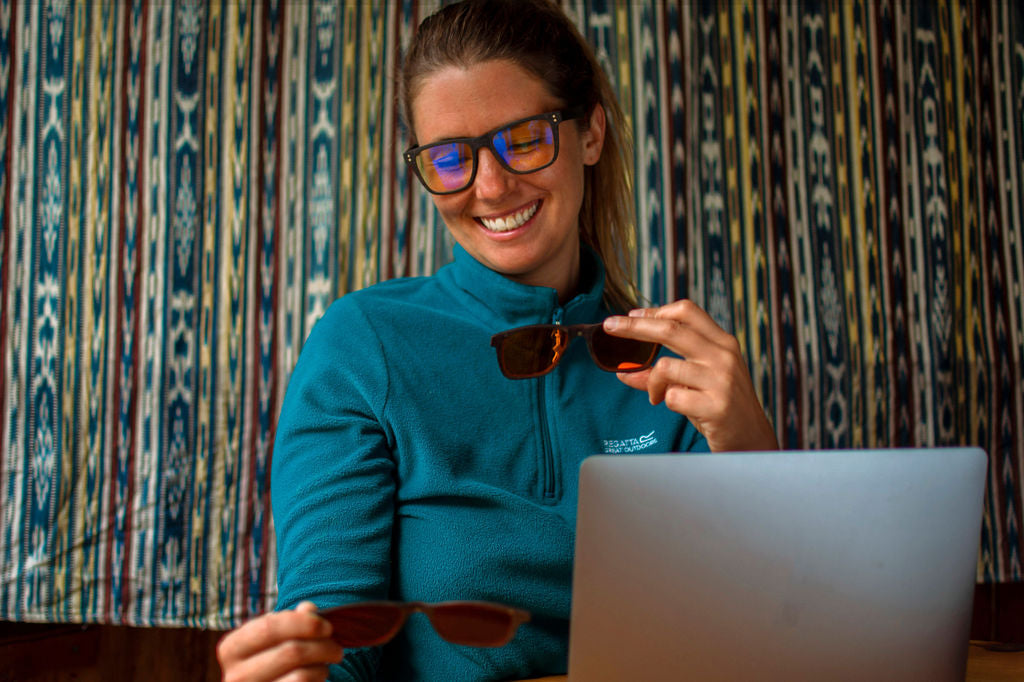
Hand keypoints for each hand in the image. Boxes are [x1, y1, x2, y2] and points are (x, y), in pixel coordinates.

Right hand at [217, 601, 343, 681]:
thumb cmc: (271, 657)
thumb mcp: (274, 637)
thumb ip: (291, 620)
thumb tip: (308, 609)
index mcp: (231, 648)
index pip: (270, 627)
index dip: (303, 623)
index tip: (327, 626)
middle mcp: (236, 675)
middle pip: (291, 652)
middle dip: (322, 646)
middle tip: (336, 648)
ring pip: (301, 675)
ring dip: (322, 666)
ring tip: (327, 662)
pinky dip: (318, 678)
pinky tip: (319, 674)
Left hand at [604, 300, 778, 451]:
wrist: (752, 440)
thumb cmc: (720, 406)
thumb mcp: (696, 382)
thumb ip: (664, 373)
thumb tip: (623, 371)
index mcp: (722, 343)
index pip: (687, 312)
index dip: (656, 311)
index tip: (633, 316)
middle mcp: (723, 356)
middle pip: (670, 329)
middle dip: (634, 326)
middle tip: (610, 326)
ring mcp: (721, 381)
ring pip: (666, 367)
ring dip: (652, 382)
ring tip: (656, 394)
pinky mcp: (716, 407)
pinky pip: (673, 397)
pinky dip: (665, 401)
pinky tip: (674, 406)